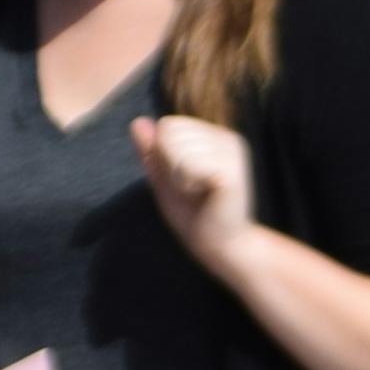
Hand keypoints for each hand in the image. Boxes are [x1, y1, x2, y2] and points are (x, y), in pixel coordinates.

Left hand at [132, 111, 256, 251]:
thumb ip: (152, 151)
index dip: (164, 155)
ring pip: (177, 146)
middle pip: (170, 130)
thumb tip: (137, 121)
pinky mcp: (232, 170)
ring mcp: (232, 152)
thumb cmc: (195, 215)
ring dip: (178, 176)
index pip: (167, 124)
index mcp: (213, 136)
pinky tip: (205, 196)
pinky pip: (189, 164)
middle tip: (191, 188)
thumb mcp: (164, 179)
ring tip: (199, 192)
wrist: (220, 247)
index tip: (184, 179)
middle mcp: (226, 138)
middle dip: (170, 164)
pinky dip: (187, 184)